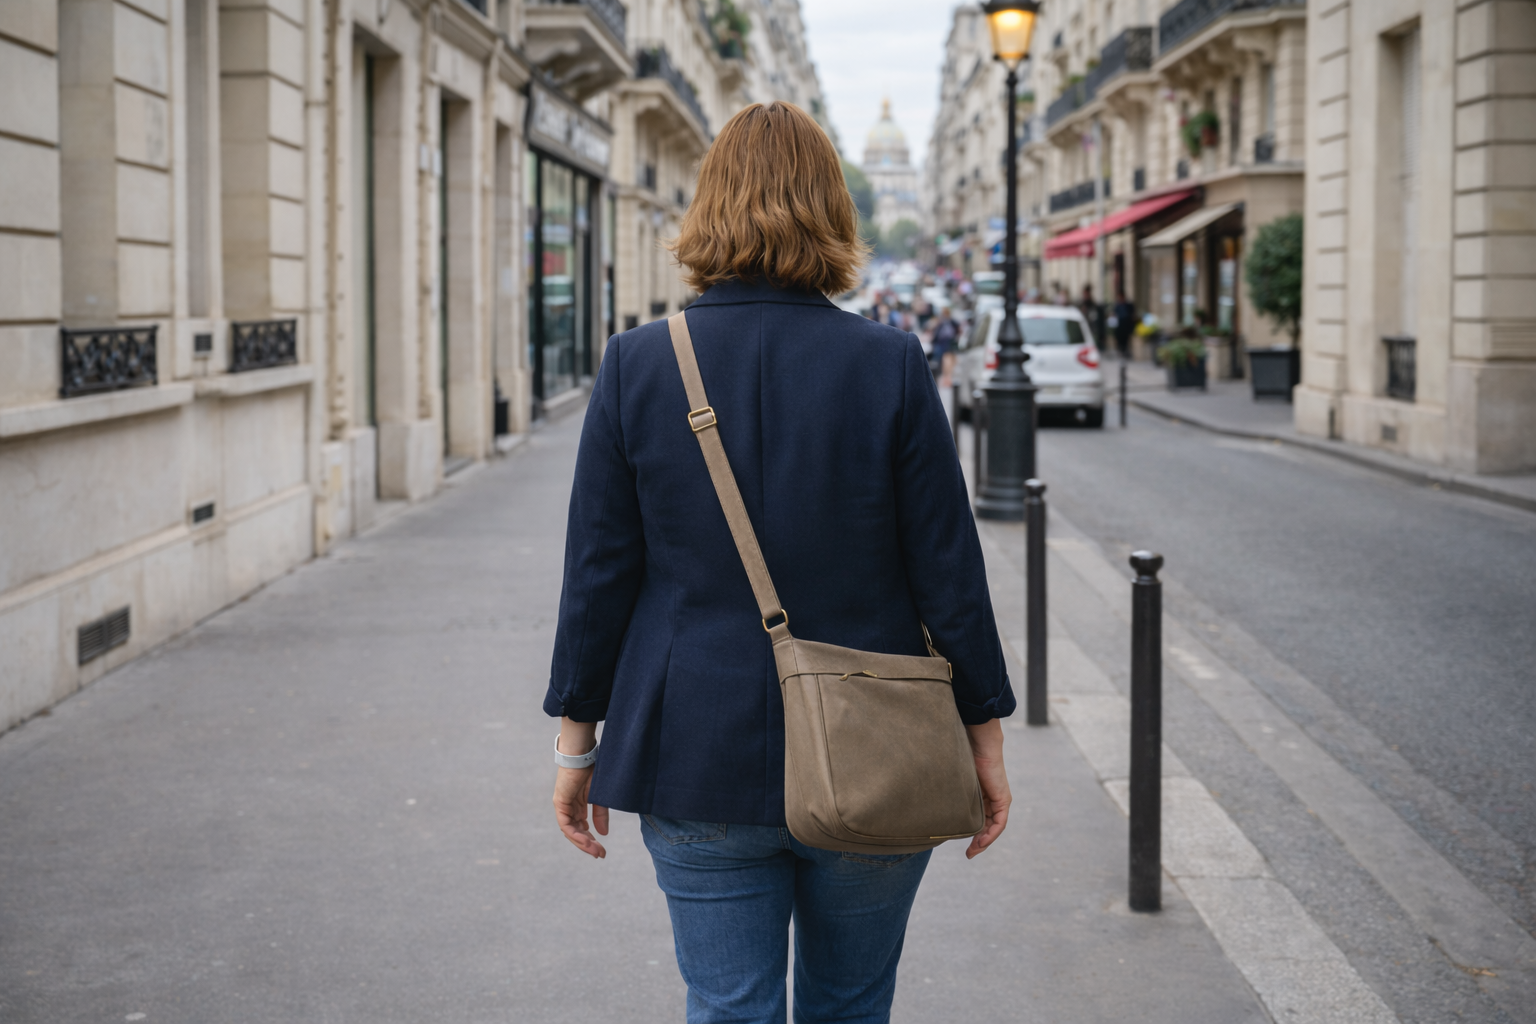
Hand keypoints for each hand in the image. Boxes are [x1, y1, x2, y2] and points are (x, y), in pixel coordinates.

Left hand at [554, 719, 607, 858]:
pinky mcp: (560, 803)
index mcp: (579, 805)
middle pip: (576, 832)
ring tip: (595, 850)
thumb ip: (600, 815)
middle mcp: (570, 808)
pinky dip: (575, 833)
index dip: (591, 841)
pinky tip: (585, 840)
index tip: (602, 851)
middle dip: (588, 845)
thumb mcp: (599, 797)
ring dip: (582, 842)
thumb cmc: (593, 770)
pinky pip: (565, 824)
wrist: (584, 754)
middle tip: (600, 855)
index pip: (582, 828)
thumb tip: (603, 833)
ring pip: (570, 831)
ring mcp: (564, 806)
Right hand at [963, 719, 1009, 858]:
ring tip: (973, 851)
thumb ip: (950, 790)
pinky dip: (991, 834)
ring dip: (985, 841)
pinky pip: (999, 823)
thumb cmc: (962, 755)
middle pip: (987, 826)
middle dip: (978, 842)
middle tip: (968, 854)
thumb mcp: (954, 779)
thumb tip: (929, 796)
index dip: (973, 833)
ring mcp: (999, 799)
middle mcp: (992, 798)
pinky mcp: (1003, 799)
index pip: (979, 818)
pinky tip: (981, 842)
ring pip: (994, 827)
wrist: (978, 742)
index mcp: (981, 793)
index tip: (963, 844)